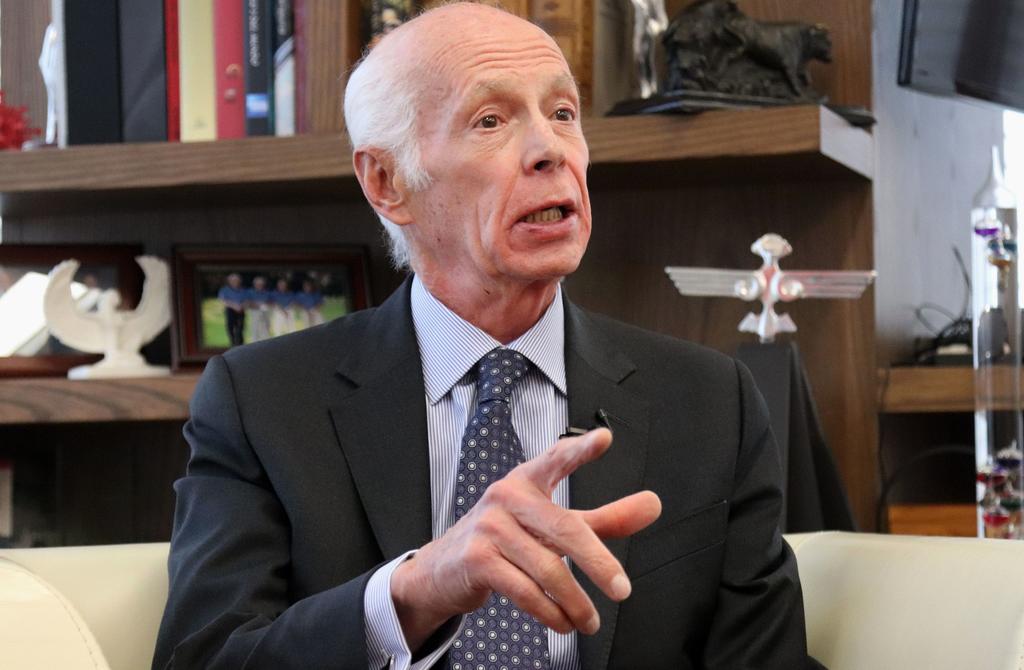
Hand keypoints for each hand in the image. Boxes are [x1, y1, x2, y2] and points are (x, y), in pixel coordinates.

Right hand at [390, 428, 661, 650]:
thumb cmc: (507, 540)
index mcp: (528, 480)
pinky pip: (524, 591)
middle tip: (622, 589)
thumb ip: (605, 518)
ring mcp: (489, 527)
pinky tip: (563, 622)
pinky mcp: (477, 559)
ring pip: (547, 568)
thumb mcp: (554, 525)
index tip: (604, 439)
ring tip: (590, 621)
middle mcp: (506, 496)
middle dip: (598, 563)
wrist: (444, 568)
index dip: (580, 449)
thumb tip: (652, 505)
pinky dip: (549, 612)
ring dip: (574, 602)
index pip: (557, 458)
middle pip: (564, 528)